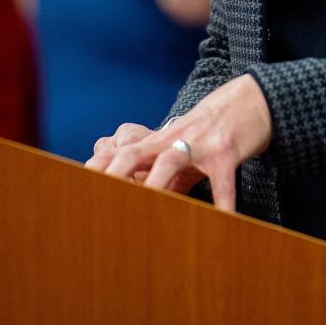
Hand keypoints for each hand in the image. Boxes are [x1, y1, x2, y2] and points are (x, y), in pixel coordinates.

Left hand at [85, 76, 272, 212]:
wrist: (248, 101)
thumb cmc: (210, 132)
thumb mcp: (183, 151)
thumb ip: (162, 176)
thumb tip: (142, 206)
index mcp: (159, 142)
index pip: (120, 153)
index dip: (98, 169)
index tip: (77, 190)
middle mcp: (172, 140)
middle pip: (134, 152)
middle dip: (114, 173)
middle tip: (98, 199)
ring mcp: (199, 144)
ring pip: (170, 161)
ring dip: (156, 183)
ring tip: (146, 208)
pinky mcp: (225, 152)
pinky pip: (222, 181)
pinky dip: (222, 203)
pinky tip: (223, 222)